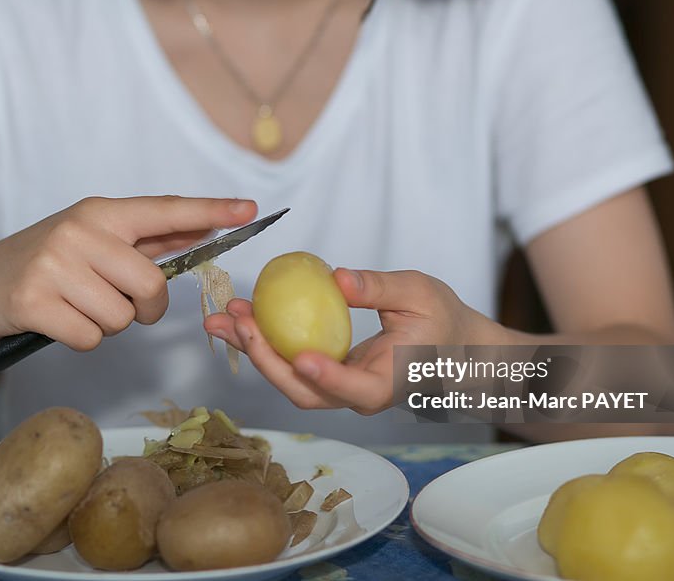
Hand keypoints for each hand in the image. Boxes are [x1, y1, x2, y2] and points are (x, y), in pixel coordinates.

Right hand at [0, 196, 256, 350]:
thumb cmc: (47, 266)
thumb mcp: (94, 242)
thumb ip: (147, 239)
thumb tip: (205, 227)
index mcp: (100, 213)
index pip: (165, 209)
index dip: (211, 210)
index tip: (251, 209)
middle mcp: (79, 232)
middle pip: (151, 286)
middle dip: (144, 309)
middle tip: (119, 306)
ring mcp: (53, 265)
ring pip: (121, 318)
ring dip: (107, 325)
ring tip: (76, 307)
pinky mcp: (32, 301)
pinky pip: (89, 338)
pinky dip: (80, 340)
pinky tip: (57, 321)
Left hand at [204, 268, 507, 414]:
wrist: (451, 346)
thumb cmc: (442, 320)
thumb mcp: (419, 293)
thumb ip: (380, 288)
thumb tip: (339, 279)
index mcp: (385, 383)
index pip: (352, 389)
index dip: (325, 376)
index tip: (301, 355)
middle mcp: (356, 395)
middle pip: (304, 391)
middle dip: (265, 359)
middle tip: (237, 323)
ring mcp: (338, 388)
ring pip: (290, 381)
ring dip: (254, 351)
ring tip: (222, 320)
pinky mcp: (327, 374)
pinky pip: (291, 364)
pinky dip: (264, 343)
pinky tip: (240, 319)